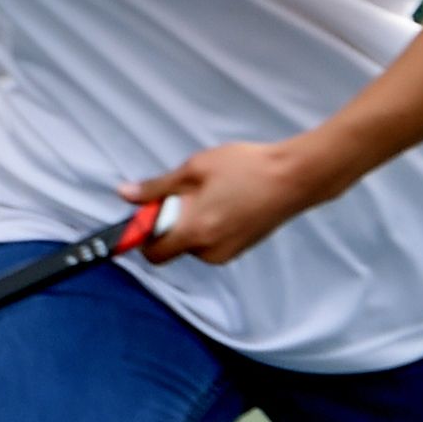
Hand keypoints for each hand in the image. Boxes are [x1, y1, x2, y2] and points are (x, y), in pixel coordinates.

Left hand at [120, 138, 328, 264]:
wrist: (295, 177)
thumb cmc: (246, 168)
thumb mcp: (194, 170)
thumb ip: (157, 187)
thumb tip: (127, 195)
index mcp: (195, 233)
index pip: (153, 253)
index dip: (143, 235)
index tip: (146, 214)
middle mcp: (211, 251)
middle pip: (173, 248)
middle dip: (170, 226)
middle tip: (185, 195)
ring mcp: (230, 252)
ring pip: (194, 244)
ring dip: (193, 224)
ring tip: (212, 194)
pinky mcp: (243, 247)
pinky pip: (213, 242)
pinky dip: (211, 226)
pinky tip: (227, 201)